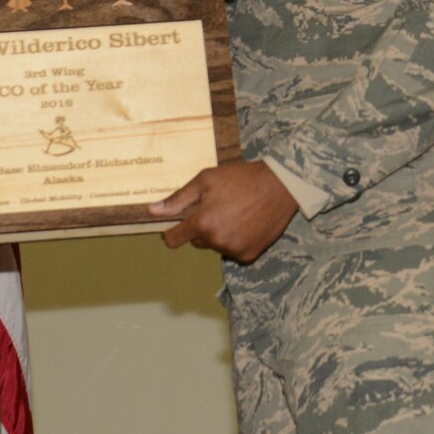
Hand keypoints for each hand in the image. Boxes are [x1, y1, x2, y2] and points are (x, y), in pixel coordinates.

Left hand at [150, 160, 296, 261]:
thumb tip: (152, 211)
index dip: (172, 232)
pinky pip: (234, 251)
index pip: (173, 240)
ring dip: (220, 234)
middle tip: (219, 207)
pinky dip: (237, 240)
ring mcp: (234, 250)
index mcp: (203, 223)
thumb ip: (178, 199)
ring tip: (236, 213)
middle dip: (202, 228)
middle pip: (197, 241)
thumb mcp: (206, 180)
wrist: (281, 185)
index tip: (178, 225)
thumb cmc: (241, 178)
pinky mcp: (249, 255)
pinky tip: (248, 223)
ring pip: (216, 246)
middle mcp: (217, 241)